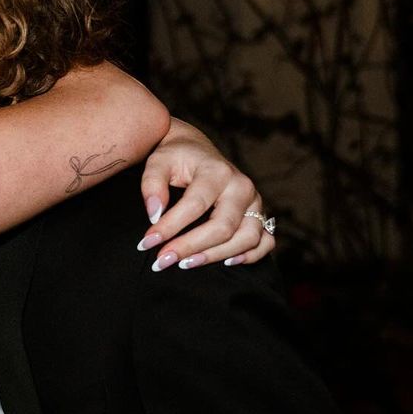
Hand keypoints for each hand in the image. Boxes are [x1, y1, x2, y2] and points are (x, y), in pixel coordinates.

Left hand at [137, 118, 274, 270]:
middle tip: (163, 260)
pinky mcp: (260, 214)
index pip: (195, 205)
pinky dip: (251, 256)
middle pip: (223, 226)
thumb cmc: (176, 158)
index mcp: (217, 171)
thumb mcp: (158, 162)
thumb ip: (152, 185)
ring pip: (247, 238)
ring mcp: (255, 202)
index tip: (147, 243)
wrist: (196, 149)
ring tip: (186, 264)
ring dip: (216, 256)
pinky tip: (227, 263)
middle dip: (191, 247)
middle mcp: (241, 187)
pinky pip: (265, 242)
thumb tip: (154, 214)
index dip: (170, 227)